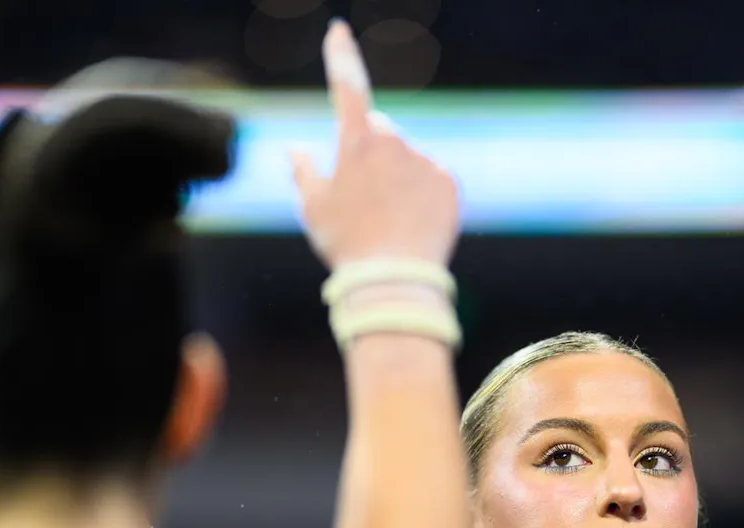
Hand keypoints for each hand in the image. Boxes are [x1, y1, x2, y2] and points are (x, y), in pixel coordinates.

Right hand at [290, 20, 459, 268]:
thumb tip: (294, 149)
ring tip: (391, 218)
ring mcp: (425, 160)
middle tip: (365, 198)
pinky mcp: (449, 181)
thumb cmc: (347, 245)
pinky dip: (423, 193)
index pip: (347, 86)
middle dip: (373, 151)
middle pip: (380, 131)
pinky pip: (432, 177)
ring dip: (399, 176)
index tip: (339, 30)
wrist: (395, 280)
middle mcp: (394, 142)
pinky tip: (413, 222)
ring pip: (408, 157)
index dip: (341, 56)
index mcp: (356, 143)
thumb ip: (302, 172)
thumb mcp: (313, 209)